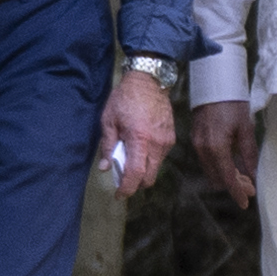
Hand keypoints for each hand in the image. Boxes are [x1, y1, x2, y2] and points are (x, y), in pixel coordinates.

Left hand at [98, 72, 176, 196]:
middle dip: (136, 184)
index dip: (126, 188)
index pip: (135, 174)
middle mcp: (156, 144)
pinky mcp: (171, 137)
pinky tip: (141, 149)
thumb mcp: (109, 121)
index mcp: (139, 140)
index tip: (119, 194)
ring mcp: (166, 141)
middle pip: (149, 178)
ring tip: (131, 160)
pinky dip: (150, 159)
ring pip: (156, 168)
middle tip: (123, 180)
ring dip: (143, 171)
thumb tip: (105, 168)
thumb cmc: (125, 98)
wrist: (149, 81)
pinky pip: (160, 157)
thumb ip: (108, 146)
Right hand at [193, 100, 256, 208]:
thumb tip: (254, 176)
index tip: (245, 203)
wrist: (213, 84)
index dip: (237, 192)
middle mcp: (203, 149)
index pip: (227, 178)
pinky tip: (232, 163)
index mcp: (216, 147)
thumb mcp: (245, 129)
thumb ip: (249, 154)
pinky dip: (219, 167)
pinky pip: (207, 161)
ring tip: (244, 175)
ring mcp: (197, 144)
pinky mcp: (196, 139)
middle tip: (251, 186)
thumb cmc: (232, 103)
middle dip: (234, 185)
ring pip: (211, 171)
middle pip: (218, 178)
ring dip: (226, 176)